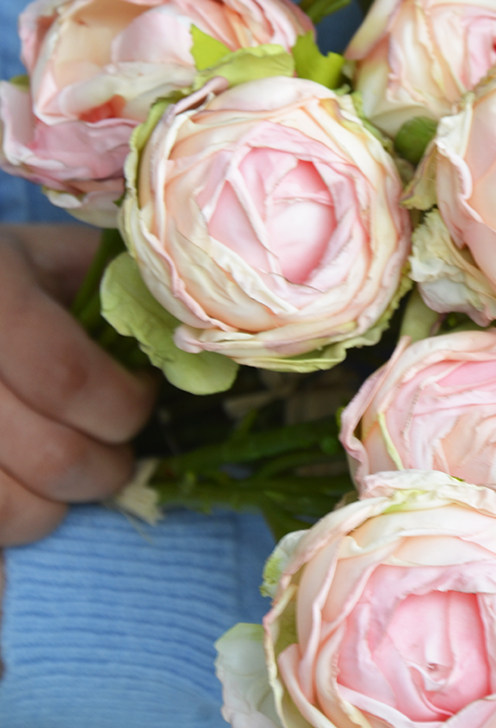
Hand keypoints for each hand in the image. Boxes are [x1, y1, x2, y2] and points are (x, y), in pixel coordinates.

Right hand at [0, 224, 155, 545]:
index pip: (69, 379)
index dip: (126, 405)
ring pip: (14, 509)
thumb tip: (187, 346)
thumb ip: (120, 289)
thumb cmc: (0, 278)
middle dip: (110, 465)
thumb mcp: (54, 258)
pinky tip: (29, 489)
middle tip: (117, 447)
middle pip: (53, 457)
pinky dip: (18, 526)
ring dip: (62, 503)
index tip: (142, 396)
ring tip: (71, 470)